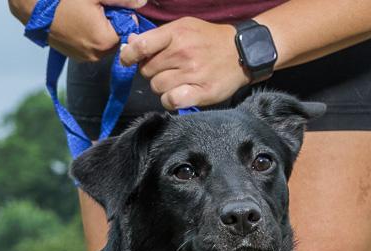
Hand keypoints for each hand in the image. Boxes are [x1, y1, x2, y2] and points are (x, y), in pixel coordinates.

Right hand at [10, 0, 147, 62]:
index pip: (128, 30)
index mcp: (104, 42)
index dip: (122, 14)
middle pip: (116, 38)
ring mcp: (82, 57)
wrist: (33, 7)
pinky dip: (88, 33)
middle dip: (112, 22)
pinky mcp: (73, 55)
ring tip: (84, 12)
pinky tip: (77, 20)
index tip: (108, 5)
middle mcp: (95, 56)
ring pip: (103, 41)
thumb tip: (143, 2)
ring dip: (100, 27)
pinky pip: (89, 44)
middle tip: (95, 7)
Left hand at [119, 17, 250, 109]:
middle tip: (167, 69)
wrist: (242, 52)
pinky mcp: (202, 92)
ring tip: (177, 80)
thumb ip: (156, 37)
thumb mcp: (183, 28)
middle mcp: (183, 52)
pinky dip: (171, 100)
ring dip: (162, 86)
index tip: (128, 60)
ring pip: (157, 87)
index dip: (128, 56)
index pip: (141, 46)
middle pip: (146, 71)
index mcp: (176, 33)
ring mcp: (193, 73)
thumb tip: (130, 44)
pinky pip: (171, 101)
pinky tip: (179, 94)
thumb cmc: (207, 39)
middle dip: (152, 71)